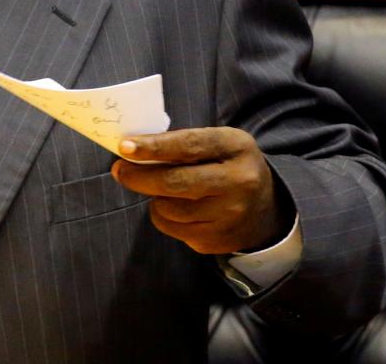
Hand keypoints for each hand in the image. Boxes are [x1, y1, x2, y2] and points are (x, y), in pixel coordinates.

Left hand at [110, 127, 291, 254]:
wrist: (265, 209)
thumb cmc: (226, 166)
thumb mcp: (217, 144)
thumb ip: (182, 144)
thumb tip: (131, 150)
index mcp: (236, 147)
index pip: (189, 145)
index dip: (154, 147)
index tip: (124, 147)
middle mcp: (238, 182)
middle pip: (175, 182)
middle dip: (139, 177)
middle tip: (120, 170)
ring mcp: (230, 215)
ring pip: (169, 209)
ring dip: (154, 198)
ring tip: (160, 189)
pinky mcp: (218, 240)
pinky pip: (173, 229)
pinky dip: (164, 217)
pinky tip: (175, 208)